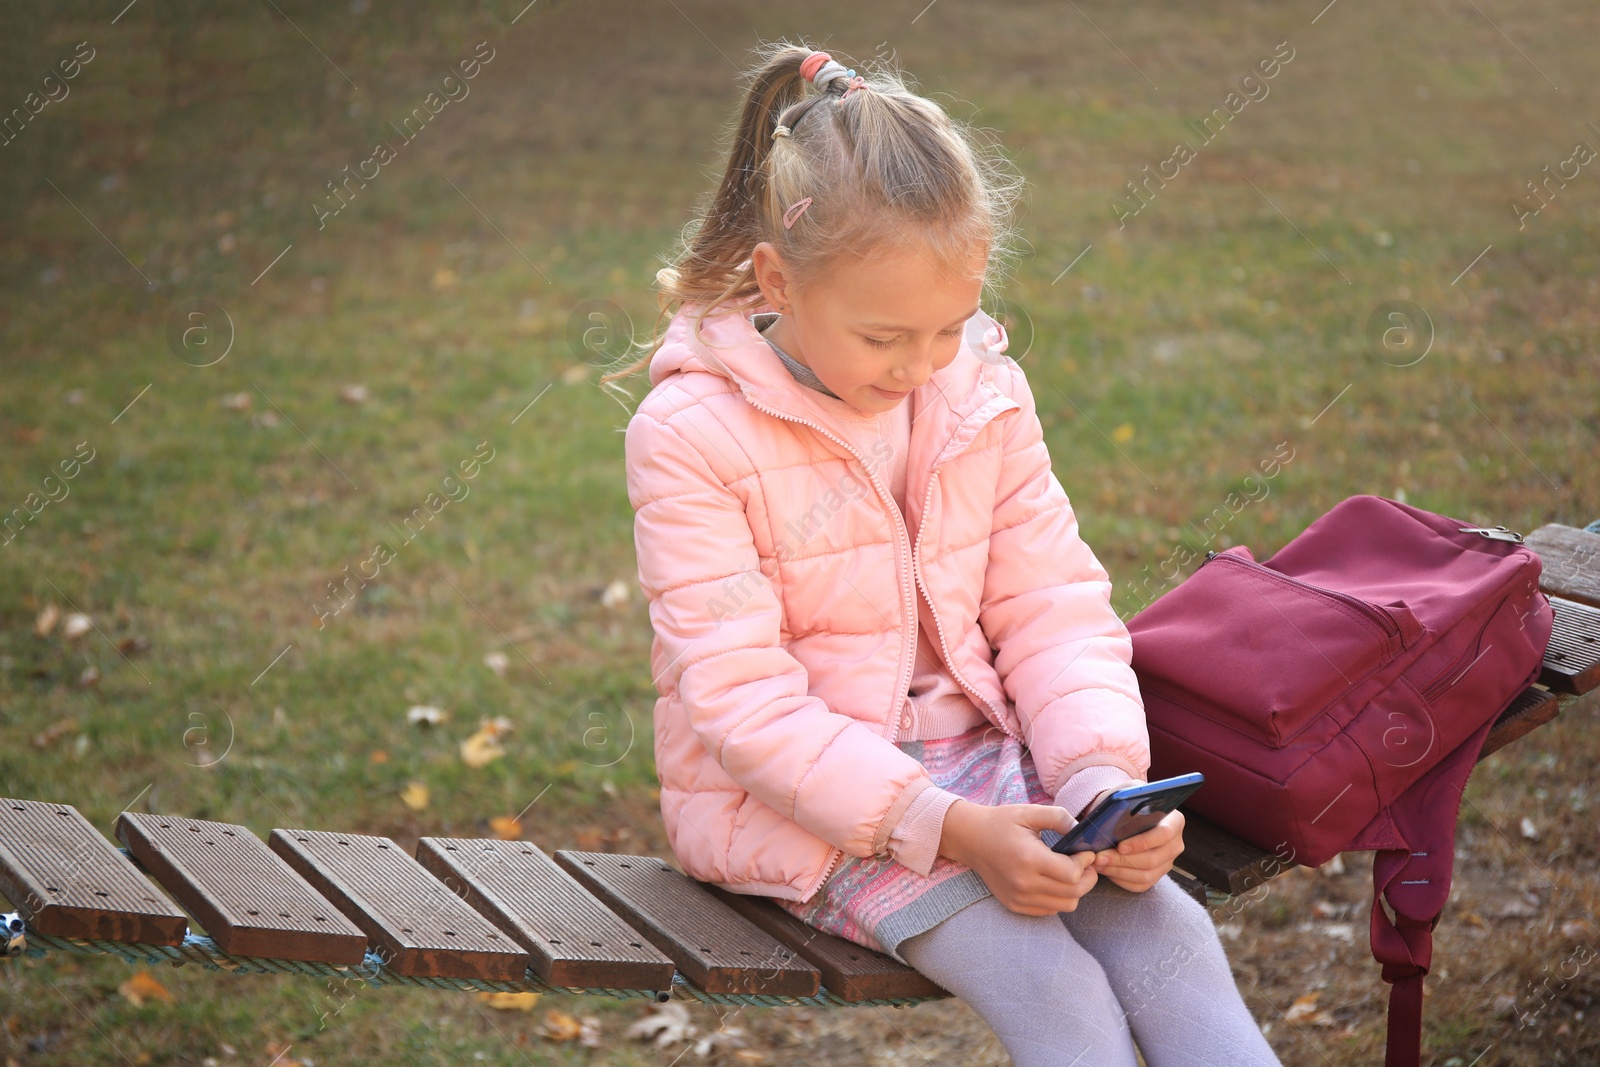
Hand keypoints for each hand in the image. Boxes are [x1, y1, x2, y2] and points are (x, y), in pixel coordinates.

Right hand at [937, 800, 1099, 914]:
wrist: (970, 839)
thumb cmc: (1001, 822)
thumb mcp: (1030, 812)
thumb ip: (1060, 817)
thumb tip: (1083, 832)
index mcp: (1029, 859)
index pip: (1072, 874)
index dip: (1086, 863)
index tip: (1086, 852)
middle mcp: (1024, 884)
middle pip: (1074, 893)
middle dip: (1088, 878)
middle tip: (1086, 863)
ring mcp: (1019, 898)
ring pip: (1065, 905)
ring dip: (1075, 890)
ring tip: (1071, 872)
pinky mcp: (1015, 905)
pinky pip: (1050, 910)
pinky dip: (1059, 897)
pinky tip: (1053, 880)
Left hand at [1089, 809, 1184, 891]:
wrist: (1124, 815)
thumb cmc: (1125, 804)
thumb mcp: (1126, 797)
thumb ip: (1124, 804)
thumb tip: (1113, 819)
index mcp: (1174, 821)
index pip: (1163, 835)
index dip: (1142, 842)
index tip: (1120, 846)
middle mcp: (1175, 844)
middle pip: (1152, 859)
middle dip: (1122, 860)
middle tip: (1100, 858)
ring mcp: (1167, 862)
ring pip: (1145, 875)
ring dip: (1118, 871)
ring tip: (1098, 864)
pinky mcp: (1156, 875)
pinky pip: (1140, 885)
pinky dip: (1120, 880)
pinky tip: (1106, 871)